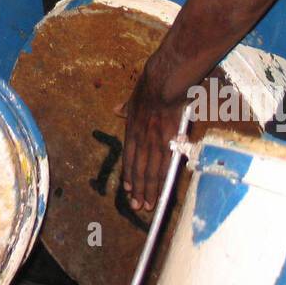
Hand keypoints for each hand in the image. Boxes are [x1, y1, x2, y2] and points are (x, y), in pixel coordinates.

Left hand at [121, 51, 187, 211]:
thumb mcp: (132, 96)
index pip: (129, 156)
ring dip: (149, 190)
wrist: (164, 79)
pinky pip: (165, 165)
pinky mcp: (169, 140)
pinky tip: (163, 191)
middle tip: (137, 206)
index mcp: (131, 128)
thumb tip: (116, 110)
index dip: (129, 173)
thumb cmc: (151, 84)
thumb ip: (126, 108)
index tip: (128, 188)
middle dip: (137, 188)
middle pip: (138, 168)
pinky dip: (163, 180)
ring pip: (151, 171)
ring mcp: (154, 140)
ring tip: (148, 205)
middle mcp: (140, 138)